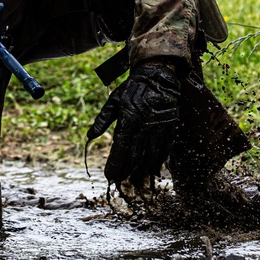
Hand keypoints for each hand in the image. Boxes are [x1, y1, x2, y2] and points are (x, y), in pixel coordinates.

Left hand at [87, 61, 180, 187]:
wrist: (158, 77)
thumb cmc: (132, 89)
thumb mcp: (113, 101)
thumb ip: (102, 120)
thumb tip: (89, 136)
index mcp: (129, 120)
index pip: (120, 148)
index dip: (114, 164)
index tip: (108, 176)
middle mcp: (145, 126)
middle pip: (136, 155)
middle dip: (127, 171)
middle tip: (120, 182)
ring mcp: (159, 128)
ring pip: (151, 156)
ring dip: (142, 171)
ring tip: (135, 181)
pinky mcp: (170, 128)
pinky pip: (165, 149)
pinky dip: (159, 162)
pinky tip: (154, 171)